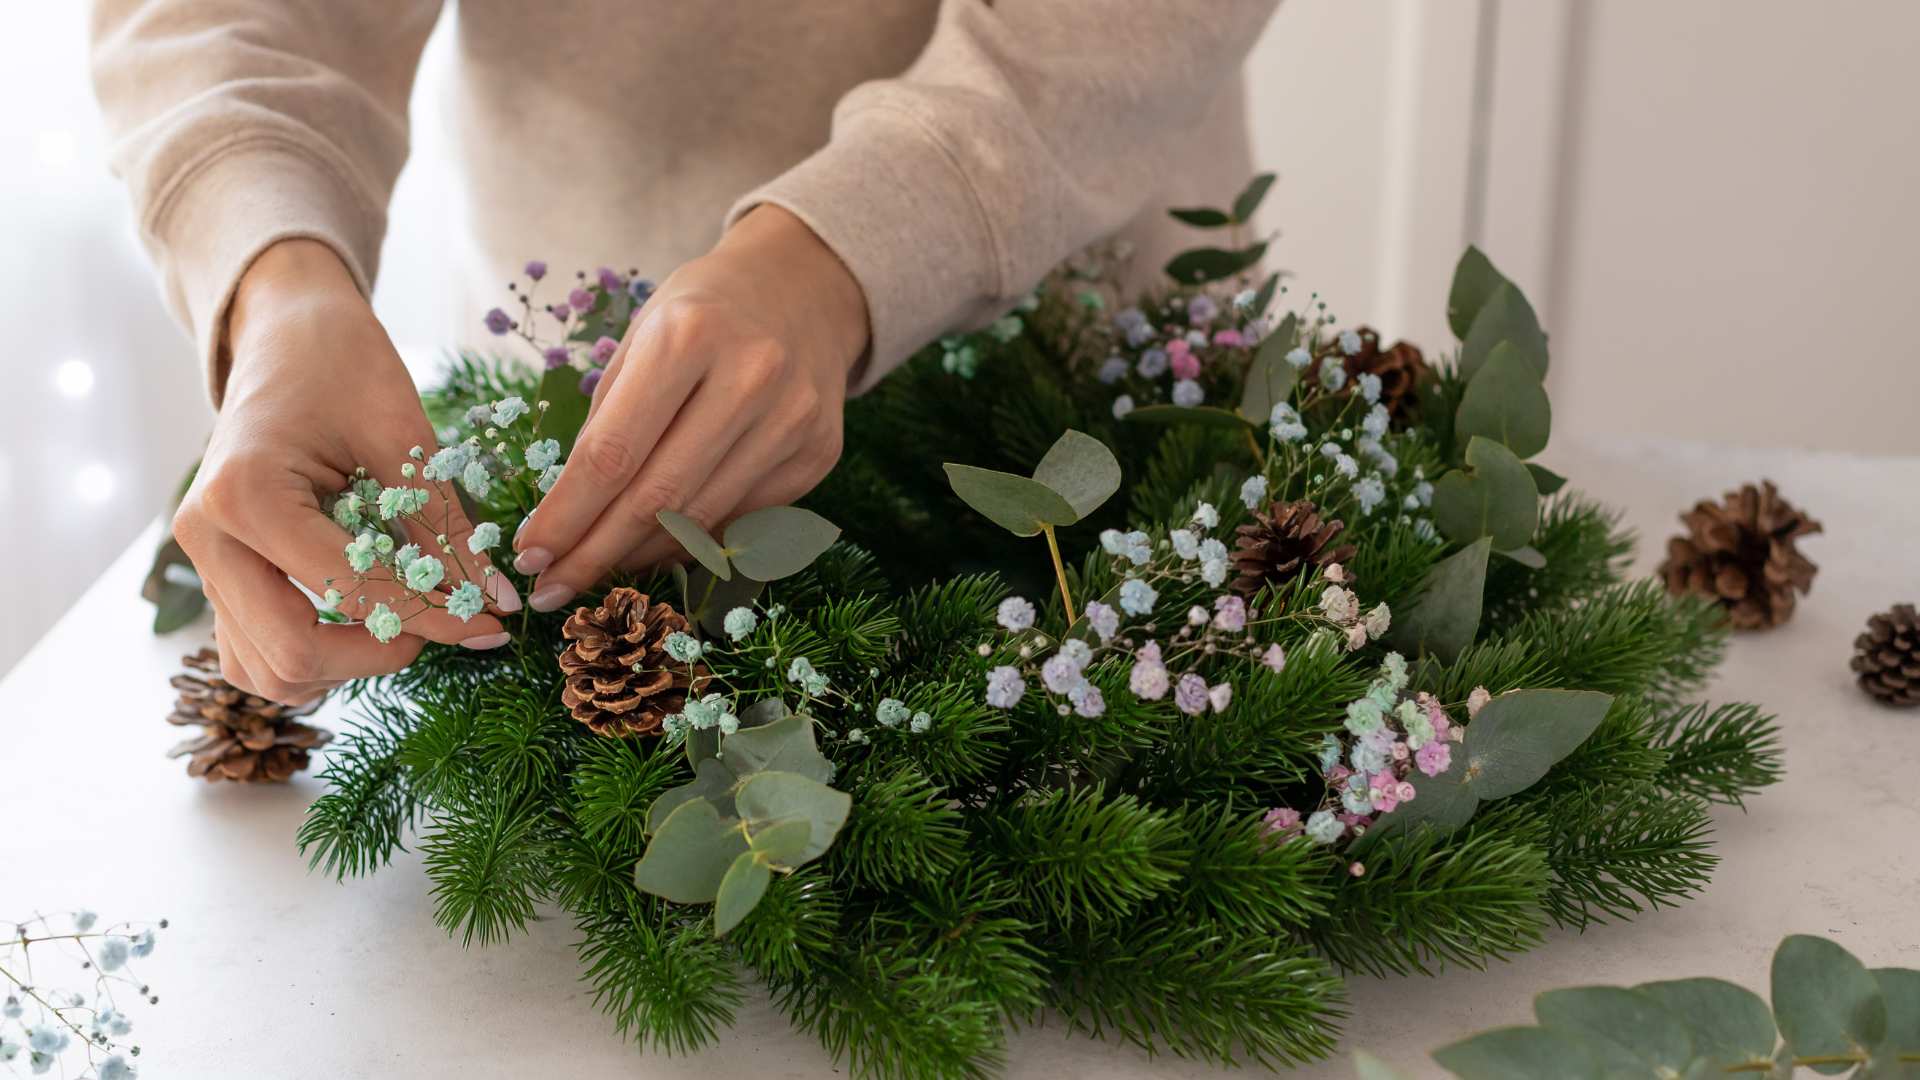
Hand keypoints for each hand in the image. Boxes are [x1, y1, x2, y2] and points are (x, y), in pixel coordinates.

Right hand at [173, 239, 517, 703]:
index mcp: (246, 494)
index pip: (351, 589)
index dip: (433, 616)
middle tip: (442, 625)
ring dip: (341, 667)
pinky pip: (252, 650)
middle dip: (379, 654)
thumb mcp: (402, 434)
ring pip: (265, 669)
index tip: (493, 623)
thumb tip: (496, 600)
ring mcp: (202, 560)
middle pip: (291, 653)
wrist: (284, 334)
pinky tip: (366, 623)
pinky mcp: (217, 572)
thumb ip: (443, 524)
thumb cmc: (341, 364)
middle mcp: (207, 537)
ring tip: (404, 626)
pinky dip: (311, 655)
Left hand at [512, 205, 868, 608]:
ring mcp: (793, 420)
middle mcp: (751, 377)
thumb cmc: (701, 313)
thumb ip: (607, 421)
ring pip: (702, 519)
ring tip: (598, 568)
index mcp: (689, 336)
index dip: (567, 514)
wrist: (803, 290)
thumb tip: (570, 519)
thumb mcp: (640, 338)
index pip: (613, 452)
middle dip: (595, 553)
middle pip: (658, 497)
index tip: (529, 554)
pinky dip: (693, 540)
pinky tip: (657, 545)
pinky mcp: (818, 454)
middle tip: (552, 589)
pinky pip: (742, 520)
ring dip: (640, 555)